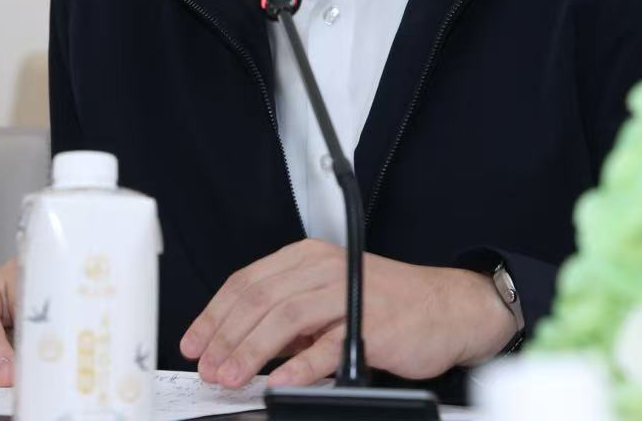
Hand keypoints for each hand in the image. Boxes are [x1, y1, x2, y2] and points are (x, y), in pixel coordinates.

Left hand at [180, 241, 513, 387]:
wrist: (447, 308)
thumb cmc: (388, 304)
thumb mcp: (328, 300)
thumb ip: (287, 319)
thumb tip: (238, 346)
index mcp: (307, 258)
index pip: (246, 281)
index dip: (213, 314)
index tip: (194, 342)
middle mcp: (324, 268)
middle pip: (259, 299)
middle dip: (225, 337)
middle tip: (207, 367)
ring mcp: (348, 293)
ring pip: (285, 317)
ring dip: (250, 351)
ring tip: (231, 377)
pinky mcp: (371, 323)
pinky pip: (328, 345)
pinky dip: (299, 366)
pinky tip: (279, 383)